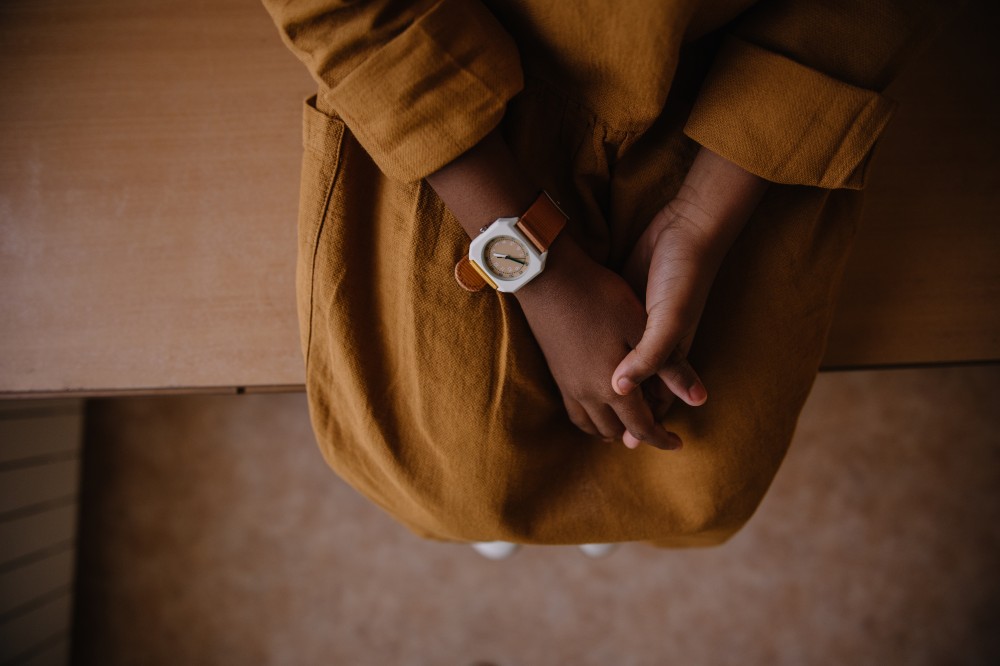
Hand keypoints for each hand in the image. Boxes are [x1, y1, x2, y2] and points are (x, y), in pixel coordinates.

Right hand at [516, 237, 681, 450]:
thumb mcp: (641, 327)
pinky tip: (599, 404)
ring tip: (629, 420)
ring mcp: (568, 385)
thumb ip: (669, 367)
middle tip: (657, 427)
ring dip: (612, 428)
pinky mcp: (557, 373)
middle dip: (638, 434)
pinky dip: (590, 418)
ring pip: (592, 425)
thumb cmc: (599, 297)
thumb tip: (699, 399)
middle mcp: (588, 394)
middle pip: (616, 431)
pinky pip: (574, 411)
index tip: (678, 443)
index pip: (642, 428)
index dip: (662, 439)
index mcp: (614, 387)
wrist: (548, 278)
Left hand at [611, 147, 767, 433]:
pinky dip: (606, 350)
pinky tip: (584, 353)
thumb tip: (619, 389)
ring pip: (626, 364)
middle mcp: (656, 344)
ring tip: (589, 400)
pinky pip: (617, 337)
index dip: (642, 424)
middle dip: (625, 409)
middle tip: (600, 431)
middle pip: (640, 388)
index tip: (621, 444)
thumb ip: (650, 357)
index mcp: (670, 355)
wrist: (685, 228)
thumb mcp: (669, 320)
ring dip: (613, 381)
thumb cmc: (682, 276)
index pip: (655, 401)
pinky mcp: (628, 304)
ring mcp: (641, 325)